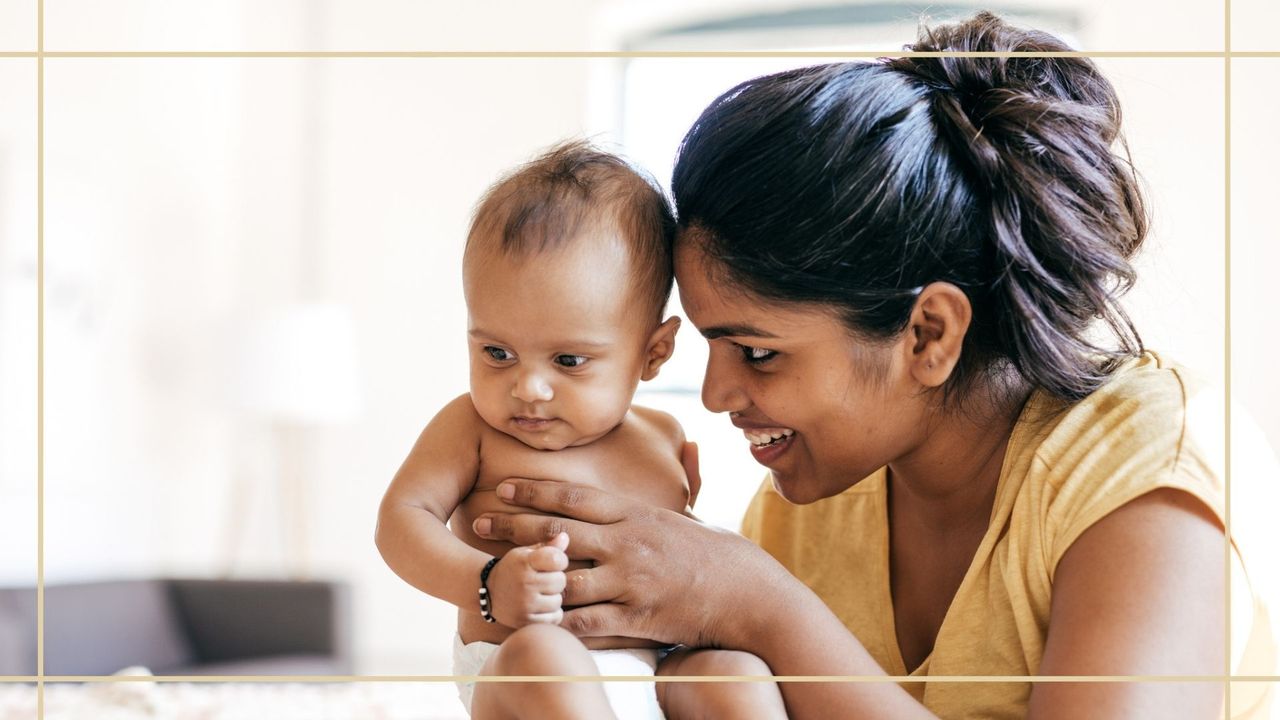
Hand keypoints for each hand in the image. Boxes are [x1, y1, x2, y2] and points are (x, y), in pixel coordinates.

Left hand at [472, 470, 793, 648]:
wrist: (752, 596)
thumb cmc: (722, 558)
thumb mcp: (688, 517)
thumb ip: (668, 494)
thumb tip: (684, 449)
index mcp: (637, 515)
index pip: (576, 497)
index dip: (535, 490)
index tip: (505, 485)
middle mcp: (628, 543)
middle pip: (558, 531)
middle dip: (513, 524)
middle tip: (479, 517)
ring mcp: (630, 581)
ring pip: (563, 577)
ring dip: (525, 575)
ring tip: (492, 573)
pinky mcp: (636, 617)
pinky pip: (585, 622)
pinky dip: (555, 622)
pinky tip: (529, 620)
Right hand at [484, 532, 569, 627]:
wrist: (487, 591)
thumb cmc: (513, 568)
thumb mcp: (526, 553)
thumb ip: (548, 546)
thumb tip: (565, 536)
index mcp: (525, 561)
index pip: (557, 559)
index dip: (560, 560)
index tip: (552, 562)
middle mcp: (524, 582)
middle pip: (560, 581)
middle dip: (555, 579)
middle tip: (542, 580)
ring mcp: (524, 604)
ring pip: (558, 601)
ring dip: (553, 598)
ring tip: (539, 593)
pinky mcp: (525, 621)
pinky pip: (554, 618)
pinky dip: (551, 614)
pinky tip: (539, 607)